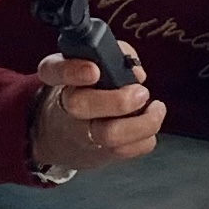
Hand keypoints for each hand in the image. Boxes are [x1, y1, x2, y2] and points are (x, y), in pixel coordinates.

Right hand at [31, 50, 162, 175]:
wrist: (64, 134)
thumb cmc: (84, 92)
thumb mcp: (89, 65)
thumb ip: (112, 56)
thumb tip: (136, 72)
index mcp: (61, 79)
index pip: (53, 70)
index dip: (73, 71)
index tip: (94, 70)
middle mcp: (67, 107)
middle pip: (80, 106)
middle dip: (117, 99)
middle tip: (141, 92)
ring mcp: (83, 134)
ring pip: (109, 135)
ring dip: (142, 122)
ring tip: (156, 108)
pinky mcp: (101, 153)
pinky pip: (128, 150)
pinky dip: (146, 137)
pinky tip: (149, 122)